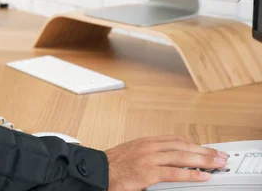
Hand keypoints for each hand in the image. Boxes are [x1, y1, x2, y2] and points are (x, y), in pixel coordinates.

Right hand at [105, 135, 228, 190]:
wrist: (96, 171)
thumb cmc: (111, 166)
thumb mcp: (131, 155)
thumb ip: (148, 155)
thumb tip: (166, 162)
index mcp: (145, 142)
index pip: (175, 140)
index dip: (193, 144)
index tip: (206, 149)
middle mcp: (148, 147)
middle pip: (182, 145)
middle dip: (203, 151)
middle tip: (219, 156)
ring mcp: (148, 158)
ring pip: (181, 156)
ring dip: (202, 160)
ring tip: (217, 164)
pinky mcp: (147, 172)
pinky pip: (173, 172)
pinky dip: (190, 173)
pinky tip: (202, 176)